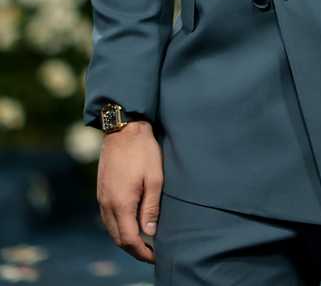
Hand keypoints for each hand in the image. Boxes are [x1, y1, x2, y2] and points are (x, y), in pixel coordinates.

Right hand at [97, 121, 162, 263]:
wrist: (123, 129)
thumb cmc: (143, 151)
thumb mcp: (155, 178)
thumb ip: (151, 207)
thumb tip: (150, 232)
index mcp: (121, 203)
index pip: (129, 239)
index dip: (142, 252)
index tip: (156, 256)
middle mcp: (107, 204)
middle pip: (117, 238)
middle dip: (133, 249)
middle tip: (151, 253)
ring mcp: (102, 198)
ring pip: (110, 229)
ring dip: (125, 239)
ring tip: (142, 241)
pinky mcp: (101, 191)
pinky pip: (107, 218)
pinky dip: (118, 227)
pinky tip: (130, 224)